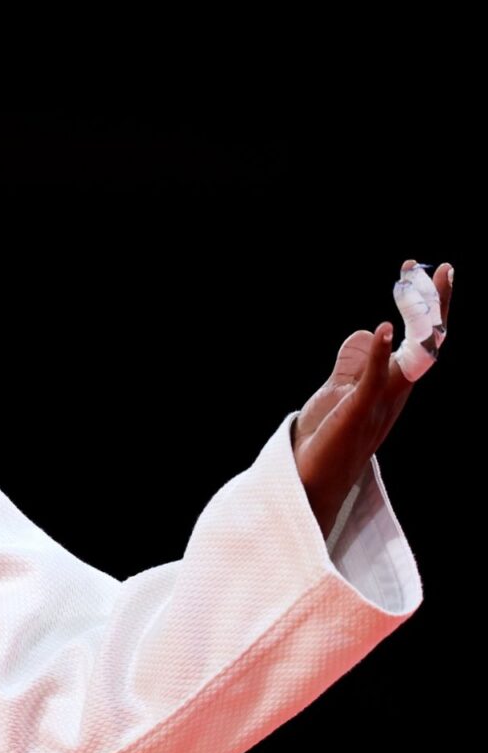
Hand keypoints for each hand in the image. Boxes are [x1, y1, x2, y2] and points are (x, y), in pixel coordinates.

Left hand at [292, 259, 451, 537]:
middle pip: (425, 344)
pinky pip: (372, 380)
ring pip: (409, 358)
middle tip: (439, 266)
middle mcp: (393, 393)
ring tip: (419, 283)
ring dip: (416, 321)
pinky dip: (379, 354)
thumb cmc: (326, 441)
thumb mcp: (339, 392)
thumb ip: (354, 365)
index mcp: (391, 387)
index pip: (417, 341)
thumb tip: (371, 331)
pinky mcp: (356, 412)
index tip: (424, 270)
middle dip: (432, 305)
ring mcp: (378, 403)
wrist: (312, 486)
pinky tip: (384, 327)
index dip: (424, 308)